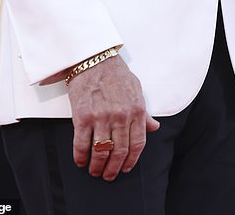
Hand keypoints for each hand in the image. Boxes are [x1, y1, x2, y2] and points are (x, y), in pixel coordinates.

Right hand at [68, 54, 159, 180]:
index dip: (132, 160)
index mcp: (136, 109)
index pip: (138, 143)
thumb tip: (154, 127)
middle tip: (108, 175)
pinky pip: (81, 144)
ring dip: (97, 166)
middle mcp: (121, 116)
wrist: (94, 58)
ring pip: (101, 152)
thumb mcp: (136, 89)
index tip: (126, 168)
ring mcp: (101, 117)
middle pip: (120, 152)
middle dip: (114, 168)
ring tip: (95, 171)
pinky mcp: (82, 117)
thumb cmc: (116, 73)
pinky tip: (81, 161)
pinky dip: (81, 157)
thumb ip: (144, 111)